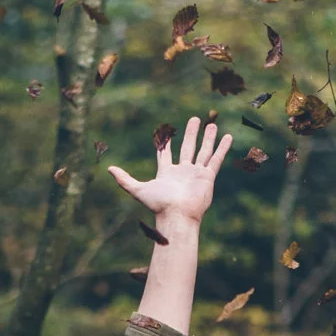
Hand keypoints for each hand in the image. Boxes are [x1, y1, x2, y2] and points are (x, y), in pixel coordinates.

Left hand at [109, 117, 232, 227]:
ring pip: (204, 151)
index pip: (167, 154)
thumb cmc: (158, 205)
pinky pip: (216, 159)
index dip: (167, 143)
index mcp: (167, 173)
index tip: (168, 132)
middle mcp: (183, 172)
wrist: (177, 216)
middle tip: (195, 120)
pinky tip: (227, 137)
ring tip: (213, 125)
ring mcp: (196, 174)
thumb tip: (109, 169)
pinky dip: (222, 148)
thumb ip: (124, 179)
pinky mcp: (208, 177)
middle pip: (188, 148)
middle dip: (192, 134)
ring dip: (208, 138)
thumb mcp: (138, 189)